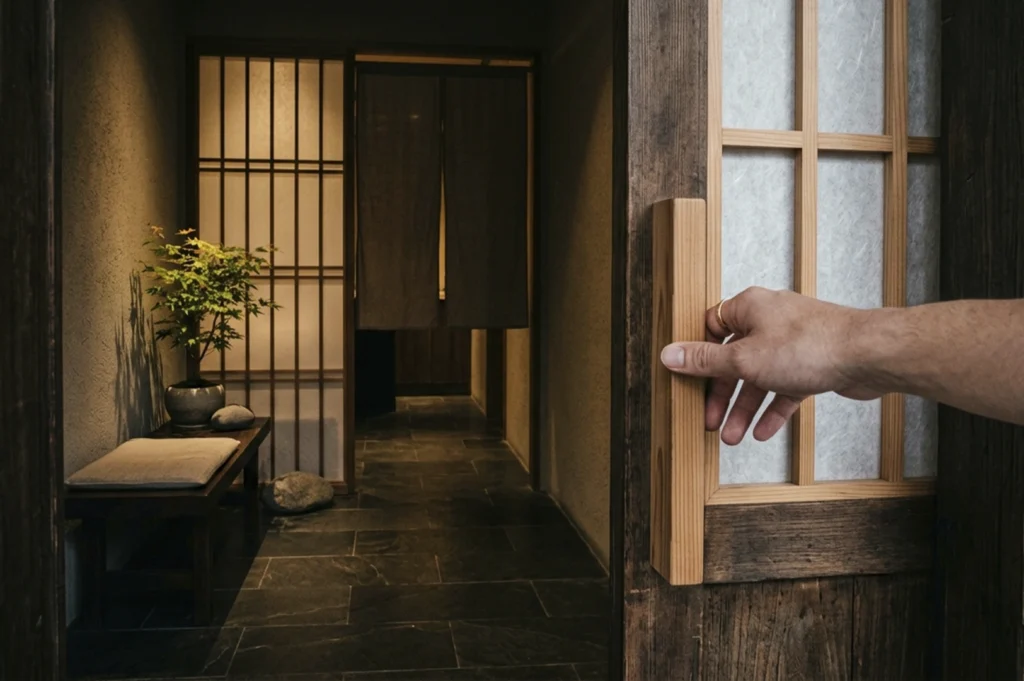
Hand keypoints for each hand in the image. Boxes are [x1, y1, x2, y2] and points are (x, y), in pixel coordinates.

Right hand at [660, 287, 880, 444]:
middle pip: (735, 359)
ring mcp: (793, 342)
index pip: (712, 326)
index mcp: (749, 308)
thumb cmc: (810, 346)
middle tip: (711, 420)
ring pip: (760, 377)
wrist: (867, 355)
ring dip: (746, 408)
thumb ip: (705, 361)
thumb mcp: (744, 359)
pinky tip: (764, 431)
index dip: (699, 354)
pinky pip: (785, 387)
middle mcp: (770, 320)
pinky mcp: (813, 361)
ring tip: (734, 436)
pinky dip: (773, 408)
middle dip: (723, 395)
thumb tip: (670, 354)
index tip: (689, 378)